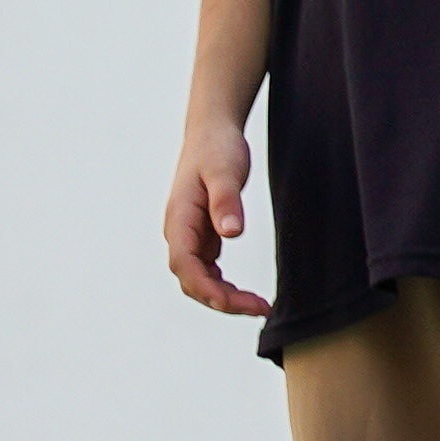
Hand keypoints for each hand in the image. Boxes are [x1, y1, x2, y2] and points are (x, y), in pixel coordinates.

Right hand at [157, 112, 255, 316]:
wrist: (212, 132)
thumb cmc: (217, 148)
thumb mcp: (225, 170)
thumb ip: (226, 200)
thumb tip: (231, 233)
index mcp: (179, 218)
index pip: (184, 264)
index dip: (205, 288)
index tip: (232, 302)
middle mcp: (179, 232)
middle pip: (192, 280)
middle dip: (222, 300)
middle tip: (260, 307)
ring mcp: (190, 236)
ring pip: (199, 280)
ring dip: (224, 297)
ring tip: (258, 305)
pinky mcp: (202, 236)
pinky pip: (208, 271)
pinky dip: (224, 286)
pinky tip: (245, 294)